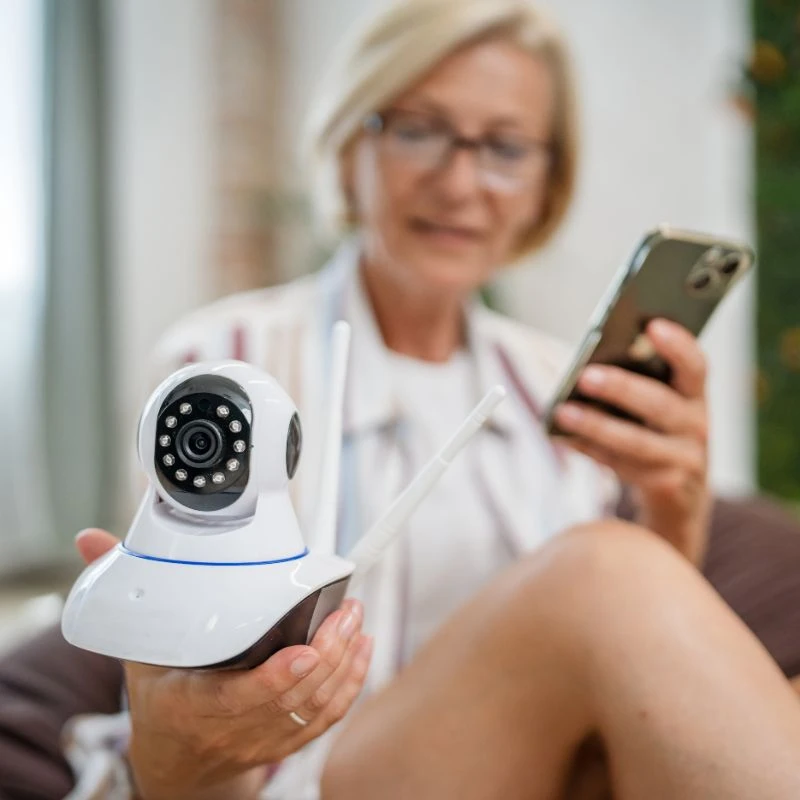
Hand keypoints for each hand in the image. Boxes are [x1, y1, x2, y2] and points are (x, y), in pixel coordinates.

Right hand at [75, 529, 372, 799]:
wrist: (176, 760)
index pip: (239, 698)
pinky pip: (328, 718)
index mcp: (194, 705)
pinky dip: (351, 685)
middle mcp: (234, 727)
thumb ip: (126, 594)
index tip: (304, 650)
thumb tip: (91, 540)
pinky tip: (364, 649)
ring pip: (316, 708)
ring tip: (356, 618)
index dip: (275, 678)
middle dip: (328, 652)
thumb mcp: (137, 650)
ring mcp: (264, 738)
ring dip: (345, 663)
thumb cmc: (161, 697)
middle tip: (347, 609)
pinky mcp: (286, 740)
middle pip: (292, 698)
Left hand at [552, 319, 711, 564]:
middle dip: (621, 389)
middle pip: (660, 405)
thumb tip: (589, 364)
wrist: (682, 495)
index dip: (678, 346)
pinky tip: (562, 435)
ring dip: (596, 425)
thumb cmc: (659, 432)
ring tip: (562, 411)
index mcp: (695, 395)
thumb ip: (638, 381)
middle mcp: (696, 425)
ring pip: (636, 442)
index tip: (653, 324)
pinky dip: (588, 449)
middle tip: (585, 375)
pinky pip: (620, 465)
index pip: (695, 366)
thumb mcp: (661, 406)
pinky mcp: (665, 486)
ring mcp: (685, 460)